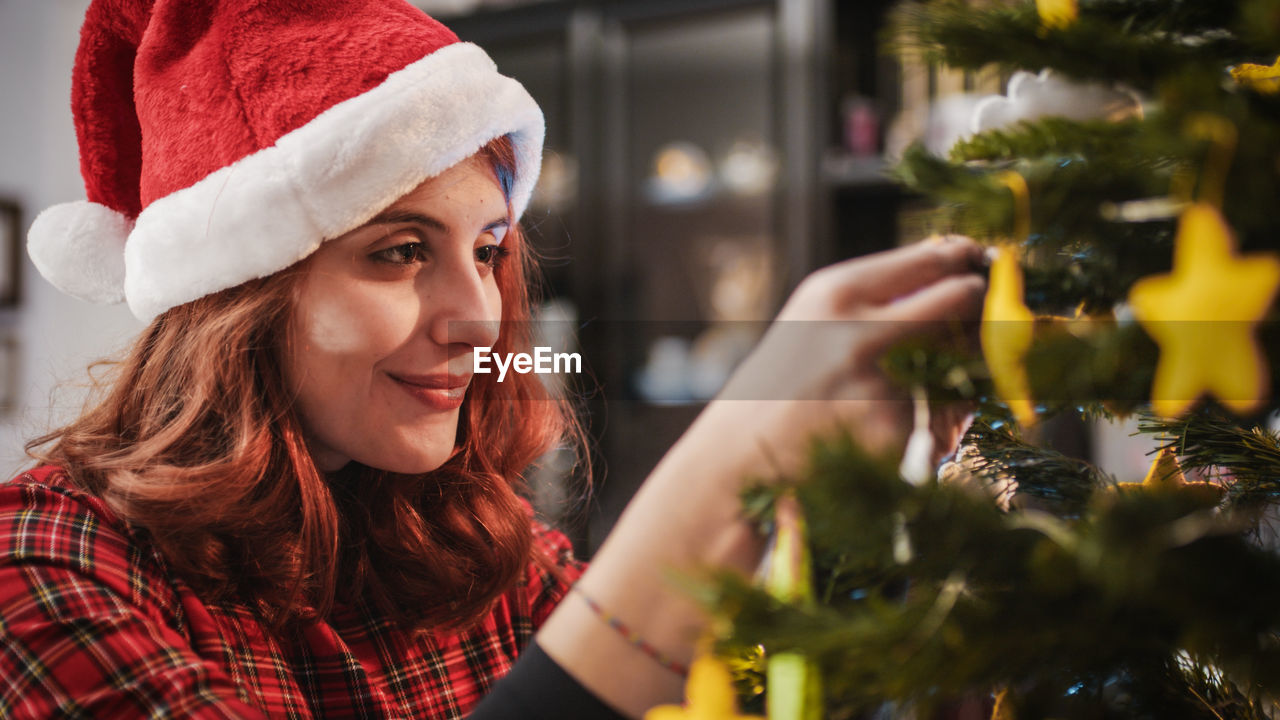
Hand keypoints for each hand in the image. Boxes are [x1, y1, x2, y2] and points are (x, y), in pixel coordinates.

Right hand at [713, 235, 987, 475]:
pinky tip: (896, 425)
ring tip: (909, 383)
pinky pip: (946, 418)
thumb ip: (878, 295)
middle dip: (976, 300)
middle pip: (958, 298)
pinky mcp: (895, 435)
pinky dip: (938, 420)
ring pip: (961, 364)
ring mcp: (880, 386)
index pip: (929, 259)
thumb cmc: (782, 383)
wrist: (740, 455)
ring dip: (956, 368)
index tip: (976, 258)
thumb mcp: (814, 318)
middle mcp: (860, 334)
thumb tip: (959, 273)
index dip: (963, 257)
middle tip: (977, 302)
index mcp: (836, 294)